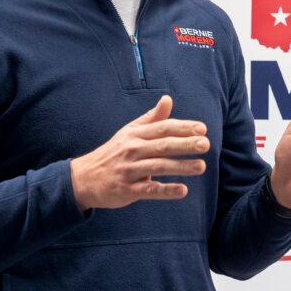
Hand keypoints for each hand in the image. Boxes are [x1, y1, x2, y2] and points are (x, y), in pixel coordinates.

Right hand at [68, 95, 209, 211]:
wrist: (84, 178)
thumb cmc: (114, 152)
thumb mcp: (129, 132)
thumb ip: (151, 118)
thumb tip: (168, 99)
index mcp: (135, 134)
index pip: (162, 128)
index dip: (183, 127)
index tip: (202, 129)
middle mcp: (132, 150)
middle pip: (162, 145)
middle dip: (185, 144)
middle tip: (206, 144)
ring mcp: (129, 170)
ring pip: (158, 167)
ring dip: (180, 167)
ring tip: (201, 167)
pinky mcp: (127, 189)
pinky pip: (149, 189)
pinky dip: (166, 190)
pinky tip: (183, 191)